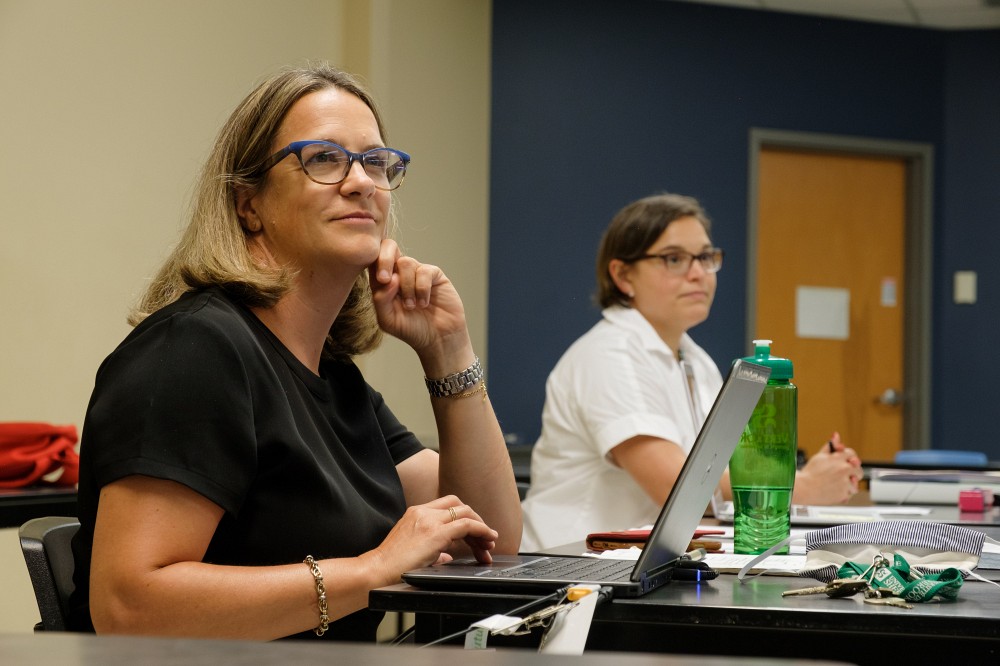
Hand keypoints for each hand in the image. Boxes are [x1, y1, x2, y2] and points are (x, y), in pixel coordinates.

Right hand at [363, 496, 498, 584]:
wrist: (376, 571)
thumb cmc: (391, 566)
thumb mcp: (413, 550)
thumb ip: (432, 549)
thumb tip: (446, 555)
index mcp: (416, 512)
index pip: (448, 506)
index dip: (465, 518)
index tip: (475, 535)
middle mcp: (423, 511)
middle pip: (459, 506)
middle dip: (476, 521)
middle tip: (486, 541)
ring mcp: (429, 520)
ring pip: (466, 513)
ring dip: (481, 528)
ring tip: (490, 544)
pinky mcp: (436, 533)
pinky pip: (467, 525)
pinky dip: (481, 531)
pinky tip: (488, 540)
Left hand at [368, 239, 471, 368]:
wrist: (438, 339)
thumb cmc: (411, 330)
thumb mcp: (387, 319)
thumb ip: (380, 299)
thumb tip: (389, 278)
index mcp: (384, 282)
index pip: (373, 260)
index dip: (374, 263)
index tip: (381, 280)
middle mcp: (400, 273)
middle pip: (389, 248)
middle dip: (385, 260)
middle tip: (385, 279)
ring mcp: (417, 272)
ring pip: (406, 262)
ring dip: (406, 286)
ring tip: (412, 306)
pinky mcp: (434, 275)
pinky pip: (424, 271)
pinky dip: (422, 289)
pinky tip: (424, 303)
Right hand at [793, 432, 862, 504]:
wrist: (803, 488)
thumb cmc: (810, 473)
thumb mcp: (819, 457)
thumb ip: (830, 446)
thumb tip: (836, 435)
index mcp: (838, 458)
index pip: (851, 454)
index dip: (849, 458)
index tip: (846, 462)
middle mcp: (843, 469)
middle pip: (859, 470)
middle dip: (854, 473)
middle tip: (844, 476)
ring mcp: (845, 482)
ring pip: (855, 484)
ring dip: (850, 485)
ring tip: (837, 485)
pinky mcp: (844, 494)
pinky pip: (850, 493)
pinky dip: (845, 493)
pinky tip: (835, 491)